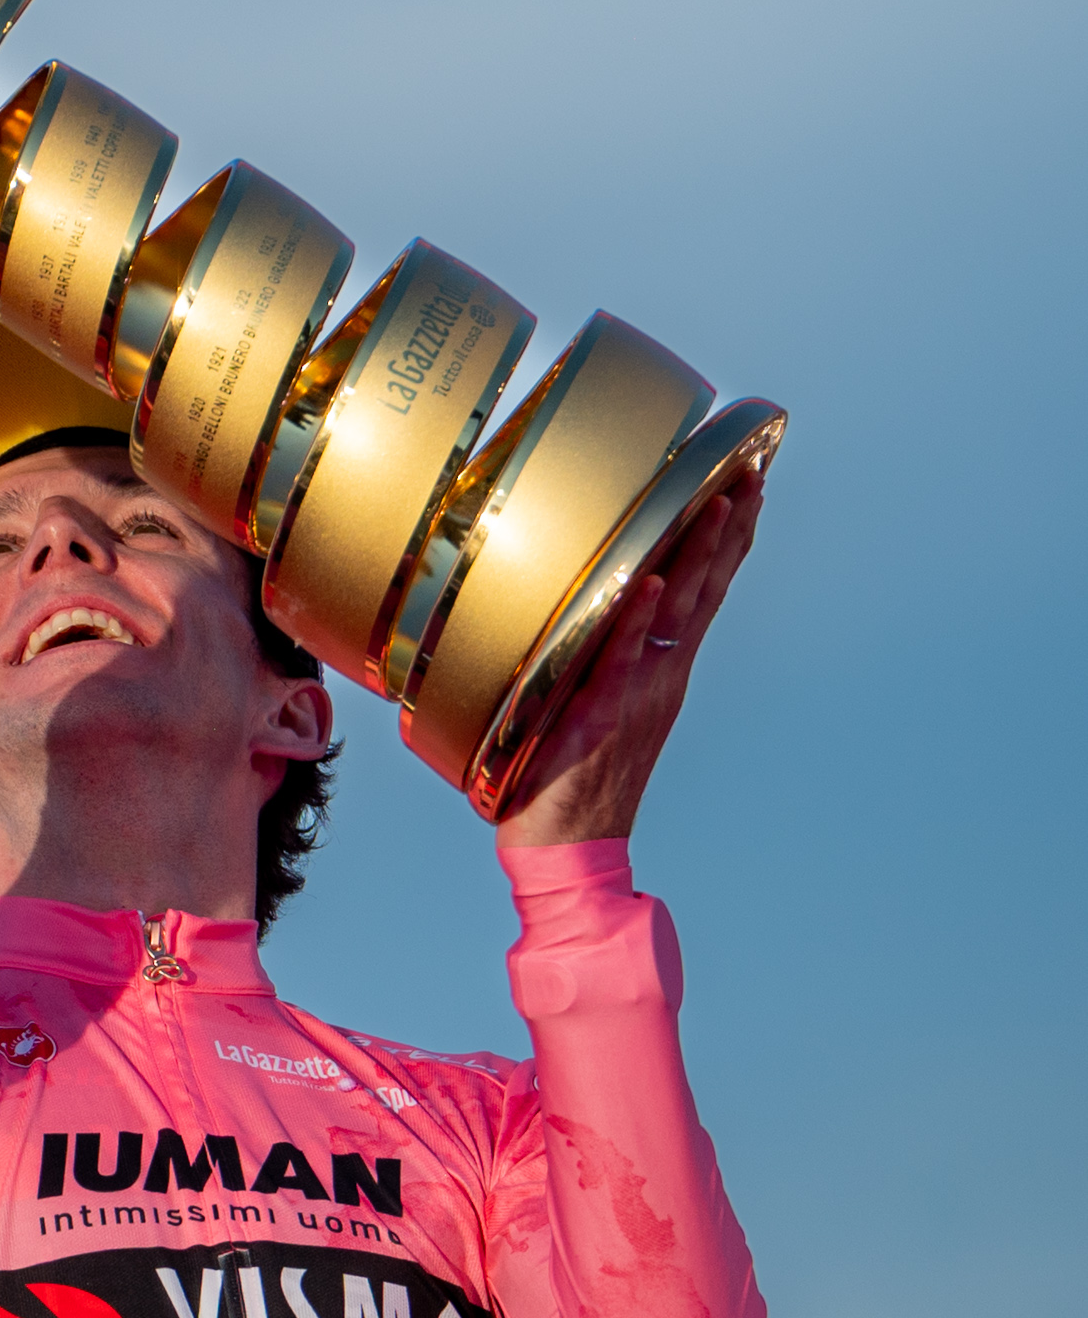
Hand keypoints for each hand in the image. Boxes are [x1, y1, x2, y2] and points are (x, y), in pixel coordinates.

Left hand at [493, 472, 763, 847]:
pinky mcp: (600, 717)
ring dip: (697, 558)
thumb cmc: (568, 770)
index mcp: (662, 671)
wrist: (567, 845)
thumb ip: (597, 653)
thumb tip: (587, 604)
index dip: (725, 541)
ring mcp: (637, 695)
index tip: (744, 484)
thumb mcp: (592, 697)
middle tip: (749, 472)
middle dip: (728, 530)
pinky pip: (618, 661)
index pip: (702, 592)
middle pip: (705, 591)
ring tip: (719, 503)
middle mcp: (661, 676)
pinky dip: (631, 622)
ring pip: (675, 616)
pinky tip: (644, 585)